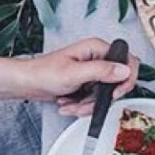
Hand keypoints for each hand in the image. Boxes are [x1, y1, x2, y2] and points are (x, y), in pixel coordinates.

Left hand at [16, 38, 139, 114]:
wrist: (27, 84)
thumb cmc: (43, 73)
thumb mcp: (74, 73)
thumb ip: (101, 71)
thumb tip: (124, 70)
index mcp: (97, 48)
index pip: (127, 60)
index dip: (125, 79)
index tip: (115, 92)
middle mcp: (98, 58)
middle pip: (117, 82)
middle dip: (100, 98)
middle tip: (86, 102)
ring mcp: (93, 71)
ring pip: (105, 94)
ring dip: (88, 105)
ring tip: (71, 104)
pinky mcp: (88, 83)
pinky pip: (95, 99)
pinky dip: (83, 106)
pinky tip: (70, 103)